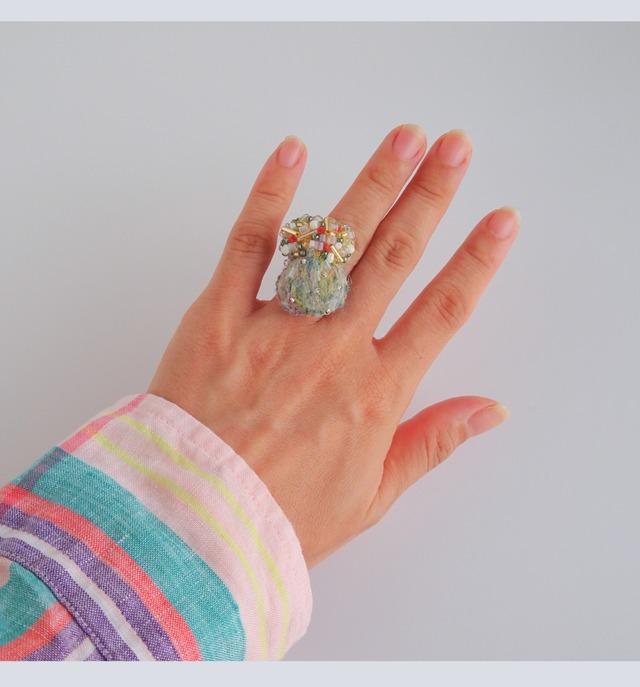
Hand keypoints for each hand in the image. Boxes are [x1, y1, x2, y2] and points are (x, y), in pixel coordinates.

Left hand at [147, 125, 519, 567]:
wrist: (195, 525)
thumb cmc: (281, 519)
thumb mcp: (372, 496)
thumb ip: (432, 444)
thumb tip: (488, 411)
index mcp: (375, 394)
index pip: (442, 313)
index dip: (476, 263)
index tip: (499, 223)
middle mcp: (332, 350)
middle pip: (394, 258)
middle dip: (431, 197)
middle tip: (456, 150)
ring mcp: (275, 328)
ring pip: (334, 243)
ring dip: (373, 184)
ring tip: (405, 137)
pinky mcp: (217, 318)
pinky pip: (247, 247)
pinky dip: (270, 198)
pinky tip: (294, 154)